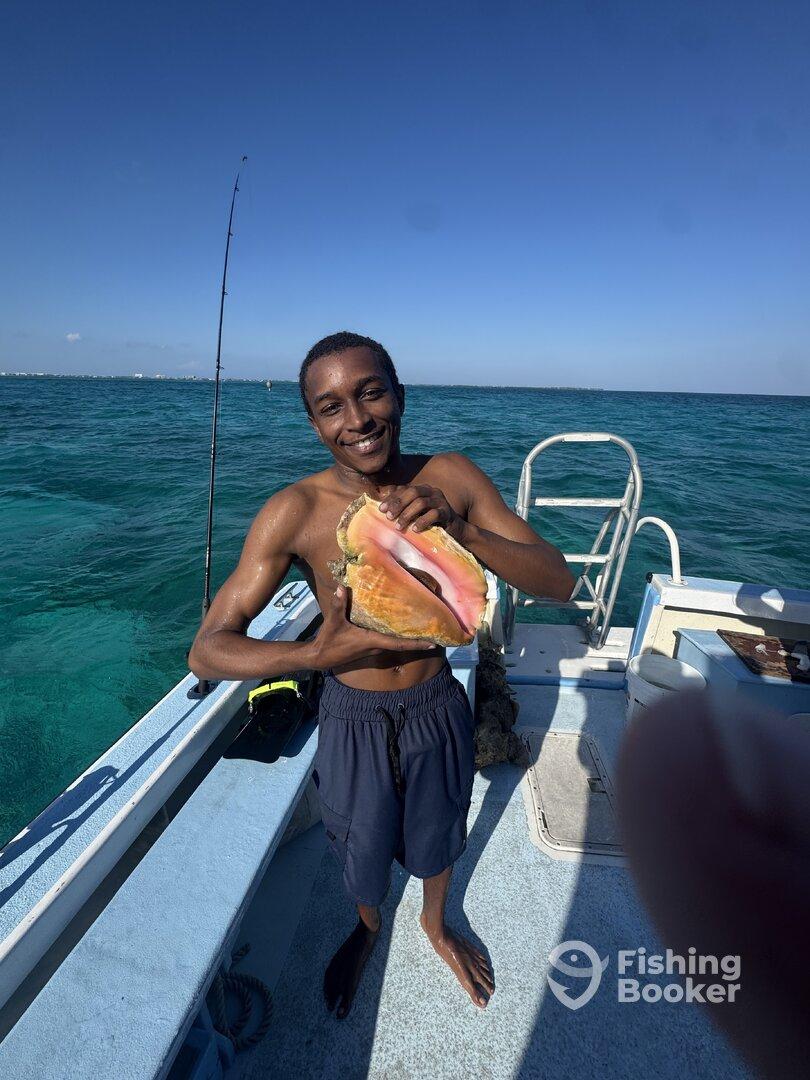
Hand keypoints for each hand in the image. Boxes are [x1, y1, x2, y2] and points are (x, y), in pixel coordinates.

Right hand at [312, 585, 436, 669]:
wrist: (321, 658)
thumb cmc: (329, 642)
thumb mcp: (333, 622)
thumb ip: (338, 605)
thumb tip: (342, 587)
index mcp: (372, 641)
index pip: (399, 644)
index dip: (416, 644)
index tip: (433, 643)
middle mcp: (377, 646)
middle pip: (403, 645)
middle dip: (419, 641)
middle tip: (436, 633)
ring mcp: (374, 648)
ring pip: (397, 644)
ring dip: (411, 639)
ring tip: (425, 630)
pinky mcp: (370, 647)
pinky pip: (390, 642)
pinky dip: (400, 637)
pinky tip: (404, 629)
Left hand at [378, 484, 467, 542]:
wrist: (456, 531)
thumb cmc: (432, 522)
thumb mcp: (417, 514)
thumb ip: (404, 509)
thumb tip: (383, 511)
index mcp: (423, 490)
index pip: (404, 489)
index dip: (392, 498)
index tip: (381, 509)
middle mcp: (432, 492)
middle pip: (413, 492)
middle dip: (399, 504)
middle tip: (389, 517)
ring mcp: (441, 501)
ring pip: (421, 502)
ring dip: (408, 514)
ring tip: (399, 527)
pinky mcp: (447, 513)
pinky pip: (434, 514)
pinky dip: (422, 521)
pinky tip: (415, 529)